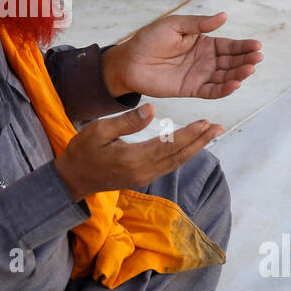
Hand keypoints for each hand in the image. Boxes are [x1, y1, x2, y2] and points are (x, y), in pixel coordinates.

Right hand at [54, 102, 221, 202]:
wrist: (72, 180)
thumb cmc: (82, 152)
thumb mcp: (98, 131)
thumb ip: (126, 121)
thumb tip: (152, 110)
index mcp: (133, 158)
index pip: (168, 145)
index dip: (189, 134)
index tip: (205, 122)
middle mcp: (143, 171)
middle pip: (178, 156)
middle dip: (200, 141)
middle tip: (217, 127)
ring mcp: (144, 177)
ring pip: (176, 162)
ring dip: (195, 148)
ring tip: (211, 135)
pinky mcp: (143, 178)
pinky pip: (169, 165)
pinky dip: (183, 154)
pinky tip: (191, 146)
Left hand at [105, 11, 261, 100]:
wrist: (130, 61)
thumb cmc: (149, 39)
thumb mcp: (175, 25)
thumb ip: (199, 24)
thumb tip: (223, 16)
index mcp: (203, 42)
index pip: (229, 45)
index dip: (244, 46)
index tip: (257, 45)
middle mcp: (205, 60)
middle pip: (231, 61)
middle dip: (246, 60)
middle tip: (257, 58)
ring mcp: (199, 75)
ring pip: (225, 76)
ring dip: (239, 74)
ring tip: (249, 70)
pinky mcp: (191, 89)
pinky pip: (212, 91)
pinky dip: (224, 89)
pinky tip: (235, 85)